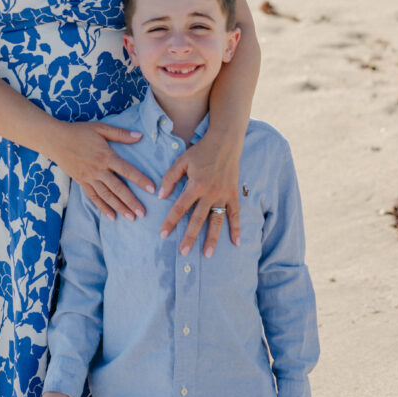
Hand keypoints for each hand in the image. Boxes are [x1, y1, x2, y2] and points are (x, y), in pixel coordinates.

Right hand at [49, 120, 154, 219]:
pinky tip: (111, 217)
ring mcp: (89, 177)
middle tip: (143, 213)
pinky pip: (93, 197)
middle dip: (131, 201)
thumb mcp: (101, 128)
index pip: (127, 170)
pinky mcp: (81, 182)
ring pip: (107, 196)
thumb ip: (120, 134)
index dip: (140, 179)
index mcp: (106, 156)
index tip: (152, 189)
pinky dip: (103, 208)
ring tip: (131, 217)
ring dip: (119, 207)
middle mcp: (99, 169)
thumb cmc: (79, 131)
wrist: (55, 140)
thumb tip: (140, 136)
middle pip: (118, 188)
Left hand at [158, 129, 240, 254]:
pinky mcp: (233, 194)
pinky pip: (235, 214)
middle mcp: (210, 193)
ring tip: (208, 254)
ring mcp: (223, 195)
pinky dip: (236, 228)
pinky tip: (236, 243)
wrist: (225, 142)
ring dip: (212, 239)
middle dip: (190, 237)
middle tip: (183, 253)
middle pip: (198, 219)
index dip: (170, 221)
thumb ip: (170, 178)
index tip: (163, 234)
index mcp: (195, 185)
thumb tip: (161, 196)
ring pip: (217, 221)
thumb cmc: (201, 151)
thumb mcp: (181, 160)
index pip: (180, 208)